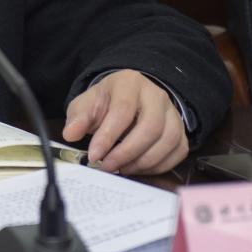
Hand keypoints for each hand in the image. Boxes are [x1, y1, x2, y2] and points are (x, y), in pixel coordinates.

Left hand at [61, 69, 187, 174]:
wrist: (124, 99)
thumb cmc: (105, 103)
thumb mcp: (86, 105)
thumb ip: (78, 118)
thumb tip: (71, 133)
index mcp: (129, 83)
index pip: (123, 110)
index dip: (108, 136)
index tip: (94, 155)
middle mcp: (156, 95)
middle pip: (151, 126)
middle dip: (127, 152)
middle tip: (107, 166)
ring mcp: (172, 112)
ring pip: (168, 140)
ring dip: (144, 161)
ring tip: (122, 169)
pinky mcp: (180, 130)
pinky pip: (178, 151)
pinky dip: (159, 165)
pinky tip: (138, 168)